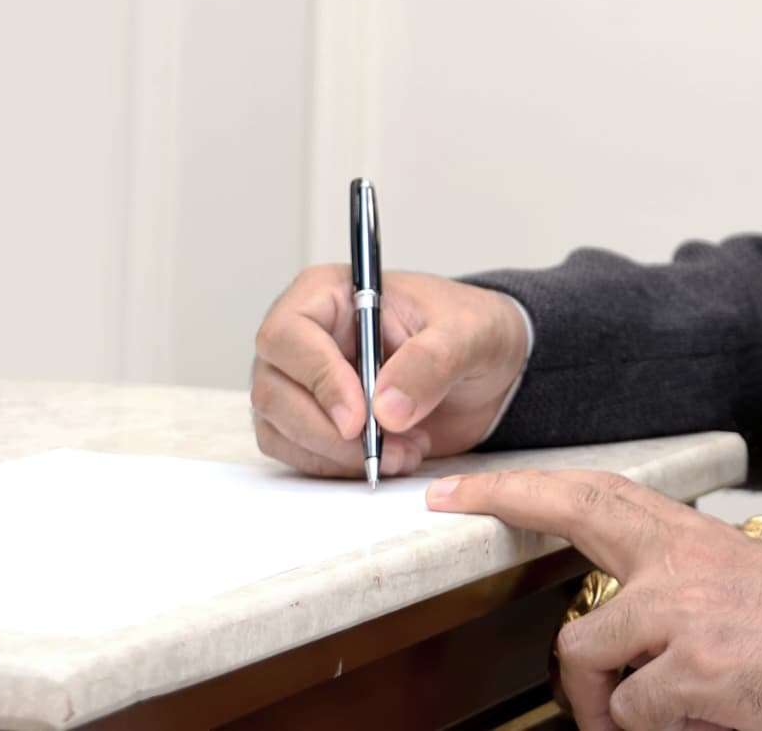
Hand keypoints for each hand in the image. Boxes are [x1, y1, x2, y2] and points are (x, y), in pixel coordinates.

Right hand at [249, 265, 527, 477]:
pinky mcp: (312, 420)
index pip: (288, 334)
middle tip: (386, 446)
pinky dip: (339, 468)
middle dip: (328, 431)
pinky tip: (391, 457)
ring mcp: (301, 381)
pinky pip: (298, 454)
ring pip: (280, 429)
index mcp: (329, 293)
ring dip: (338, 455)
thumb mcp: (469, 333)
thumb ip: (432, 361)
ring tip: (405, 451)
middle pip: (274, 390)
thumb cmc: (472, 329)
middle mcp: (304, 337)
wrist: (488, 368)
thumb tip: (386, 408)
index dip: (317, 378)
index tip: (359, 417)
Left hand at [428, 469, 761, 730]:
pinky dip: (662, 729)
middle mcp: (683, 568)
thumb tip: (645, 642)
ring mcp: (683, 618)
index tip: (466, 492)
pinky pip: (633, 715)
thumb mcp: (759, 588)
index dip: (526, 490)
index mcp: (700, 544)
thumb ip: (692, 597)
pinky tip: (716, 716)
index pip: (599, 497)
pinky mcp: (691, 673)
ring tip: (671, 715)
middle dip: (522, 544)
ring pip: (592, 663)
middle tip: (482, 542)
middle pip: (576, 555)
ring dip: (616, 704)